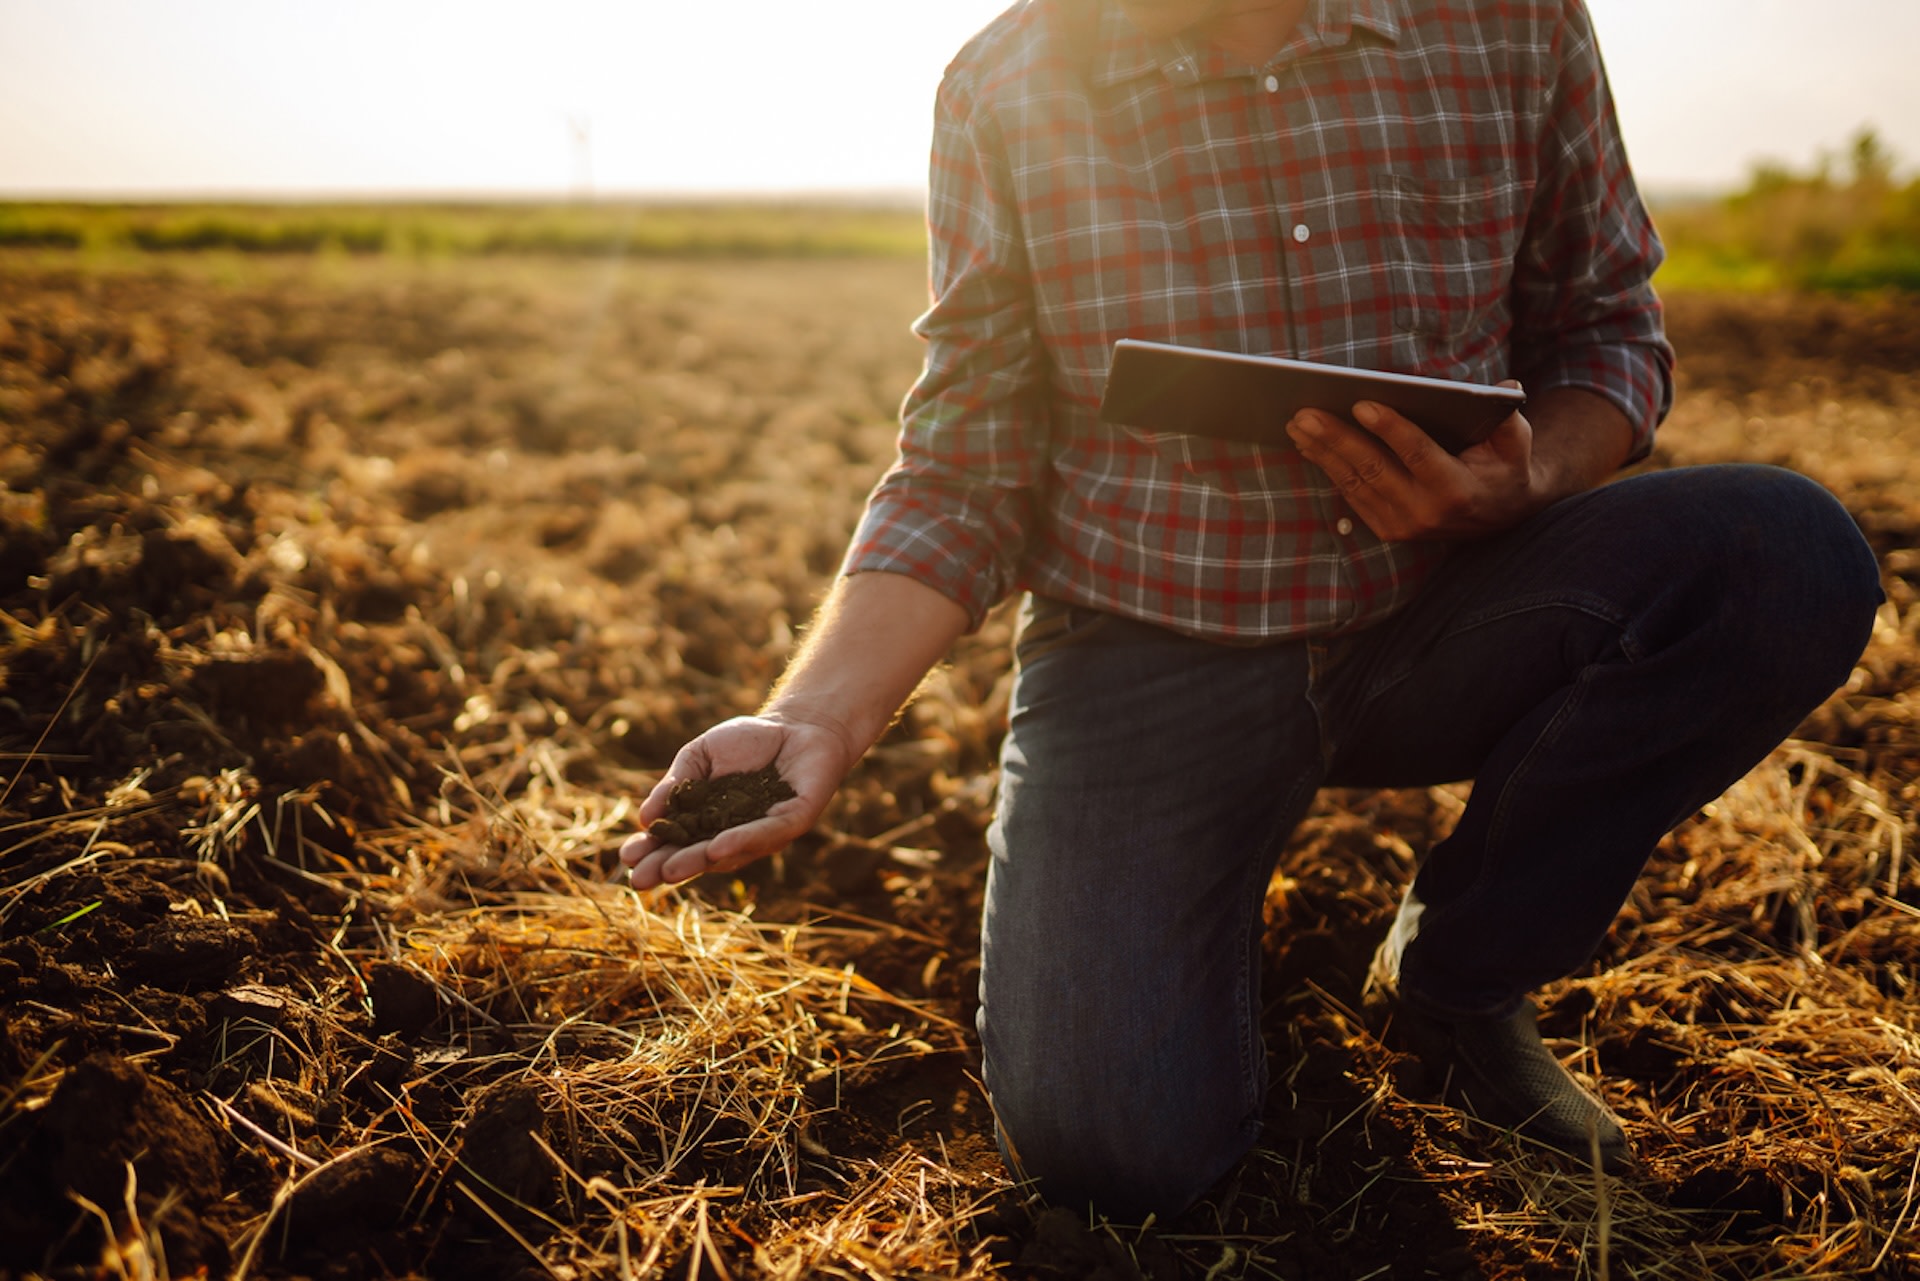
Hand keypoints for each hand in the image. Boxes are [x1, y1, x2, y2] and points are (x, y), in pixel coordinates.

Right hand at [618, 712, 855, 890]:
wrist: (798, 724)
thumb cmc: (747, 742)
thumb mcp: (700, 757)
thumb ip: (676, 785)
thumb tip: (644, 817)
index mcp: (708, 820)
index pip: (674, 840)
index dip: (651, 850)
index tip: (626, 857)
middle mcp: (734, 834)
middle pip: (696, 856)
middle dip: (667, 867)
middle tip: (639, 880)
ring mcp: (763, 832)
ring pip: (728, 853)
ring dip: (697, 862)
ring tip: (669, 870)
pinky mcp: (793, 821)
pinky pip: (765, 834)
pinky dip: (740, 841)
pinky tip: (716, 848)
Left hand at [1283, 386, 1551, 541]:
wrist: (1500, 517)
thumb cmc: (1503, 467)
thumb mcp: (1515, 442)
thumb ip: (1509, 418)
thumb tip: (1506, 388)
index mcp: (1457, 489)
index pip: (1418, 454)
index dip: (1389, 429)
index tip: (1361, 404)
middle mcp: (1426, 512)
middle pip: (1374, 469)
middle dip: (1336, 439)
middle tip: (1306, 413)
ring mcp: (1403, 525)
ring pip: (1355, 483)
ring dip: (1322, 452)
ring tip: (1297, 425)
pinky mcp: (1388, 530)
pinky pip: (1352, 495)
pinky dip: (1328, 468)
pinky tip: (1308, 445)